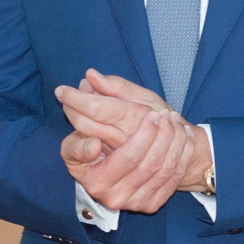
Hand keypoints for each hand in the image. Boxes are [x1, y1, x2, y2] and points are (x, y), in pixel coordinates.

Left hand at [56, 69, 180, 151]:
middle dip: (72, 108)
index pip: (95, 106)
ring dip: (75, 121)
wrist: (183, 151)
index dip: (75, 97)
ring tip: (73, 107)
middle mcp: (124, 139)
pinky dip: (82, 138)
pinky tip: (83, 127)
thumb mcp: (145, 96)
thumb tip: (90, 75)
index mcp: (133, 116)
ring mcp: (120, 157)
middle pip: (85, 124)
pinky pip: (92, 153)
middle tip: (66, 97)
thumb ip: (117, 86)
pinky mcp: (117, 168)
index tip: (61, 90)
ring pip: (85, 138)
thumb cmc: (161, 117)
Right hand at [60, 109, 196, 213]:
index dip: (143, 135)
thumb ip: (78, 141)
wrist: (109, 170)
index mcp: (95, 181)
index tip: (151, 115)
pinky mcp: (151, 205)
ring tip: (174, 119)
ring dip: (174, 141)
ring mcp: (134, 203)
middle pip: (149, 162)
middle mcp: (114, 197)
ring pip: (164, 169)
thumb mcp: (76, 140)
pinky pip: (173, 178)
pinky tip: (184, 136)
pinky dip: (182, 154)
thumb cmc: (92, 146)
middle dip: (162, 133)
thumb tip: (93, 145)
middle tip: (165, 113)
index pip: (127, 157)